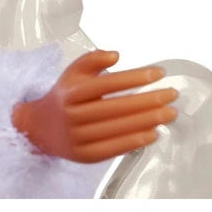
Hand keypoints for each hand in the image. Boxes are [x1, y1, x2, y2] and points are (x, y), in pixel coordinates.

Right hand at [11, 50, 177, 163]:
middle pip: (118, 107)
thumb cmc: (64, 96)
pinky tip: (154, 133)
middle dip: (150, 100)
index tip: (159, 73)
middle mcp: (74, 114)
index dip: (135, 77)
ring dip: (149, 121)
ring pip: (119, 128)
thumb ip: (92, 59)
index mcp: (72, 91)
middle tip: (172, 95)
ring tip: (170, 113)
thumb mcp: (72, 73)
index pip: (108, 82)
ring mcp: (79, 136)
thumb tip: (116, 55)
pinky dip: (136, 141)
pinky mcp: (85, 156)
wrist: (39, 128)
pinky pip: (115, 148)